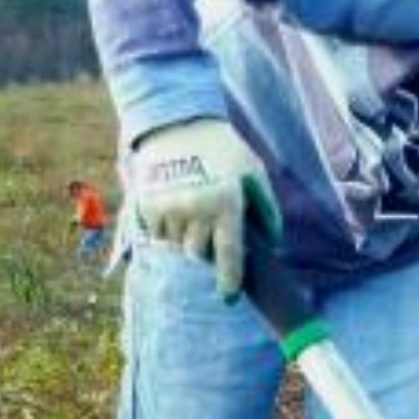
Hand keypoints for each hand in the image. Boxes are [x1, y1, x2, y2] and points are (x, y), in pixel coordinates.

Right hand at [130, 118, 281, 299]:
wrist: (177, 121)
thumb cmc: (224, 149)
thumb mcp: (254, 173)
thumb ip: (266, 210)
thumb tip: (273, 243)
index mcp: (225, 203)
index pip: (228, 255)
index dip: (229, 280)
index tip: (229, 297)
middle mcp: (194, 209)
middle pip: (197, 253)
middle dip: (204, 248)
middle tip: (208, 229)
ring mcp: (167, 208)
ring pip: (176, 244)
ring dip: (184, 237)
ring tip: (191, 210)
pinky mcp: (145, 204)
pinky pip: (156, 234)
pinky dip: (165, 228)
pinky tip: (174, 206)